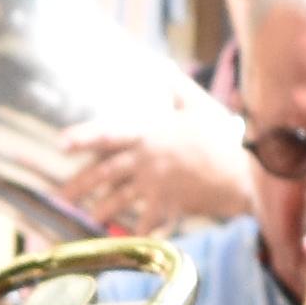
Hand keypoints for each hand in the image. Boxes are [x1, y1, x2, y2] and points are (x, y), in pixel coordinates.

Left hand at [50, 99, 256, 239]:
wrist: (246, 172)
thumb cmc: (223, 135)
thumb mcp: (198, 103)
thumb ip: (175, 84)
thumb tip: (161, 63)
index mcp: (149, 132)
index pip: (108, 134)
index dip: (82, 137)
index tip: (59, 143)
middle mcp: (146, 159)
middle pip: (105, 173)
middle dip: (79, 185)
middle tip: (59, 196)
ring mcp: (156, 184)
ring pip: (119, 199)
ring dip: (100, 211)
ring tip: (86, 220)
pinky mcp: (169, 204)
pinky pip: (147, 220)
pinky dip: (137, 231)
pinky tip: (126, 241)